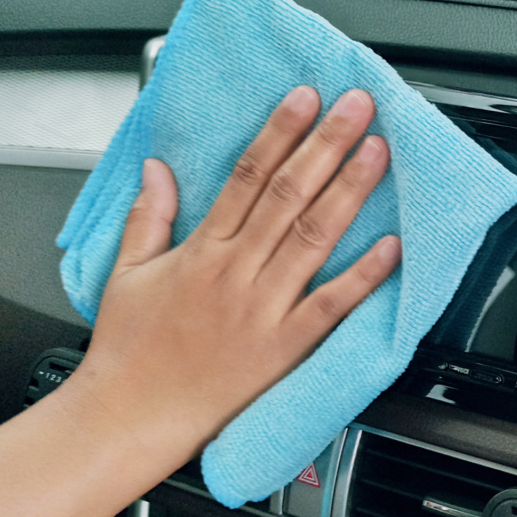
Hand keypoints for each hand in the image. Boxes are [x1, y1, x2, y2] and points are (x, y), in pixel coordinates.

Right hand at [78, 86, 399, 448]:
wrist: (130, 418)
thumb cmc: (130, 351)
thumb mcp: (125, 274)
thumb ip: (147, 216)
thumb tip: (157, 168)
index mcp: (202, 251)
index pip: (247, 177)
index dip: (280, 132)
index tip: (306, 98)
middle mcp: (236, 273)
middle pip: (288, 195)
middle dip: (326, 144)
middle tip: (358, 107)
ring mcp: (263, 309)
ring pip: (313, 238)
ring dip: (349, 191)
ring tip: (378, 153)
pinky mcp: (284, 348)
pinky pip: (330, 307)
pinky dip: (363, 277)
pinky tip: (392, 247)